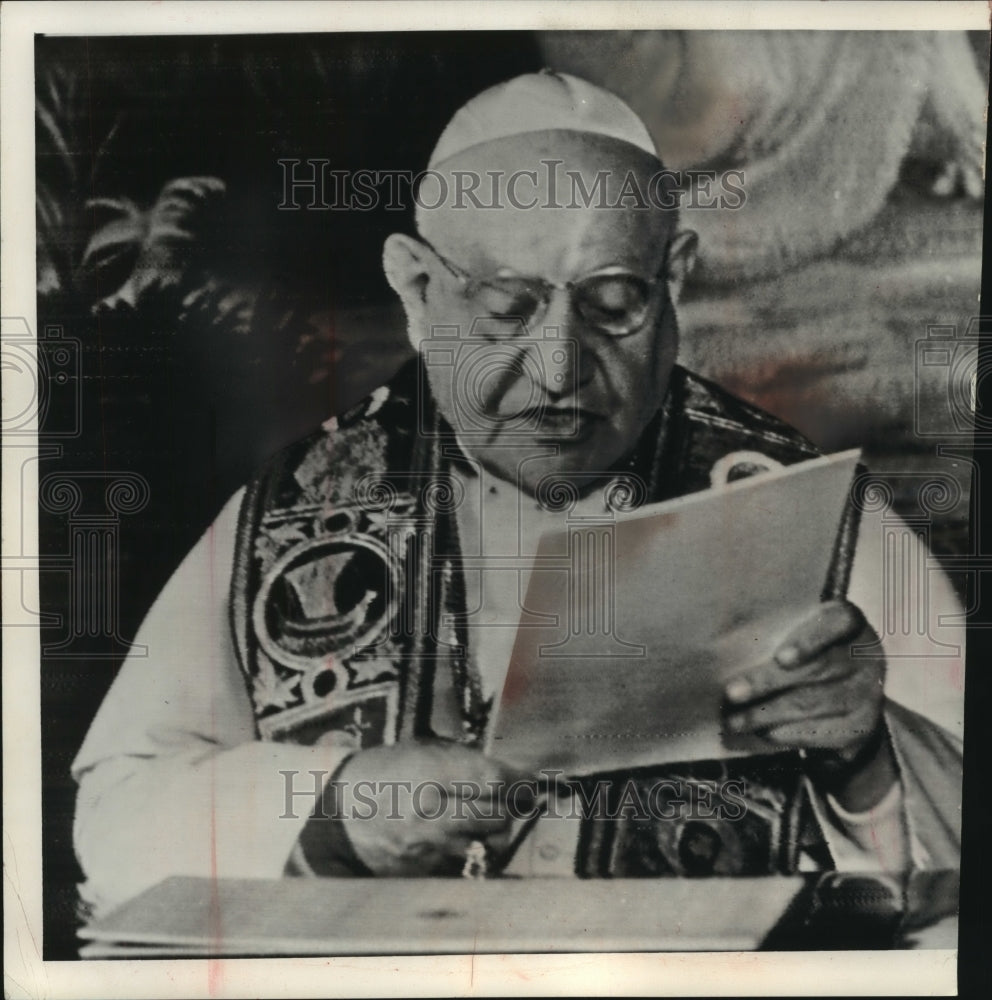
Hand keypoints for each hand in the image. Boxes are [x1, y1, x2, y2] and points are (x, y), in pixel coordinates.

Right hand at [331, 739, 534, 875]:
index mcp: (430, 772)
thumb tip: (509, 775)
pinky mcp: (423, 868)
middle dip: (510, 807)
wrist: (341, 812)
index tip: (528, 782)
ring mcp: (426, 844)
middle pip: (496, 815)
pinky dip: (471, 851)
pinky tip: (465, 838)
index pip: (493, 780)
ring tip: (489, 818)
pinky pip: (463, 862)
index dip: (519, 782)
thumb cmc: (386, 773)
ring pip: (485, 843)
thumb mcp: (422, 751)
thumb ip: (464, 762)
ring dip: (494, 831)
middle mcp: (431, 810)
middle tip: (514, 801)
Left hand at [723, 600, 892, 808]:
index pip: (838, 622)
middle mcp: (866, 656)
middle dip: (769, 682)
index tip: (780, 658)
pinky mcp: (861, 725)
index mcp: (848, 622)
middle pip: (818, 668)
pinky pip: (822, 732)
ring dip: (769, 714)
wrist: (848, 692)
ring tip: (735, 721)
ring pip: (814, 703)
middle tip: (732, 692)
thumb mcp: (796, 632)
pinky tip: (762, 733)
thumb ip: (772, 631)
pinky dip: (788, 733)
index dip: (811, 640)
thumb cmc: (807, 652)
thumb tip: (722, 645)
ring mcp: (868, 693)